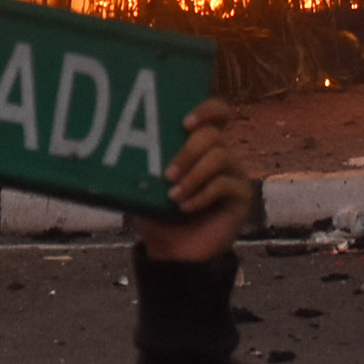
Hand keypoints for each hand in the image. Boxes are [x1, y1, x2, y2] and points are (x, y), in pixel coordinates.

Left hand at [138, 100, 256, 263]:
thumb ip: (142, 164)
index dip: (206, 110)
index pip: (217, 113)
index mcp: (201, 146)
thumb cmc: (158, 215)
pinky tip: (185, 207)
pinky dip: (201, 195)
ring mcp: (234, 175)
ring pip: (220, 157)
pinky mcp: (241, 197)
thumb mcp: (144, 185)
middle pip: (213, 135)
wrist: (172, 253)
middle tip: (168, 174)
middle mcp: (222, 155)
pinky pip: (225, 185)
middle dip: (187, 152)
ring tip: (174, 195)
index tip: (185, 123)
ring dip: (193, 176)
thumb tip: (122, 144)